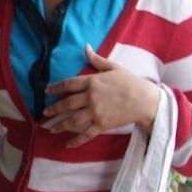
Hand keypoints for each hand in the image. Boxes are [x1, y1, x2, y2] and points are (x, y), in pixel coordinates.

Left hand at [42, 45, 160, 146]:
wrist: (146, 100)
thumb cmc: (131, 82)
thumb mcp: (114, 67)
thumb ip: (97, 60)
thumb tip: (85, 47)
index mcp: (92, 81)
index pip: (68, 84)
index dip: (55, 88)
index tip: (46, 91)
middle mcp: (91, 97)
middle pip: (67, 103)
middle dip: (54, 109)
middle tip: (45, 112)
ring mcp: (96, 112)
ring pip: (72, 120)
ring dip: (59, 125)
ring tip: (50, 128)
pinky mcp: (102, 124)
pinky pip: (86, 134)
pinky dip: (76, 140)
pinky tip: (67, 144)